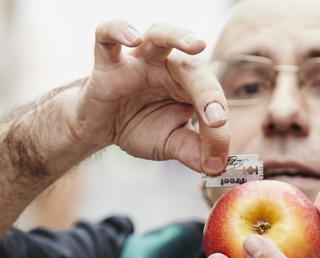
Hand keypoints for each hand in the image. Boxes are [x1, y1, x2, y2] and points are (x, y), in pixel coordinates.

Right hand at [71, 20, 230, 172]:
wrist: (100, 127)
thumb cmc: (140, 126)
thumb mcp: (169, 143)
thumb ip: (193, 151)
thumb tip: (217, 166)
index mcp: (189, 85)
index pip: (210, 96)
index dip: (218, 123)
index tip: (218, 152)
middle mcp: (168, 67)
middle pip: (193, 66)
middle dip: (208, 91)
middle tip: (216, 117)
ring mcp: (138, 60)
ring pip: (160, 35)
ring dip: (179, 36)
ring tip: (196, 45)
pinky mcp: (107, 62)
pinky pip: (108, 35)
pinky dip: (119, 30)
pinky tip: (133, 39)